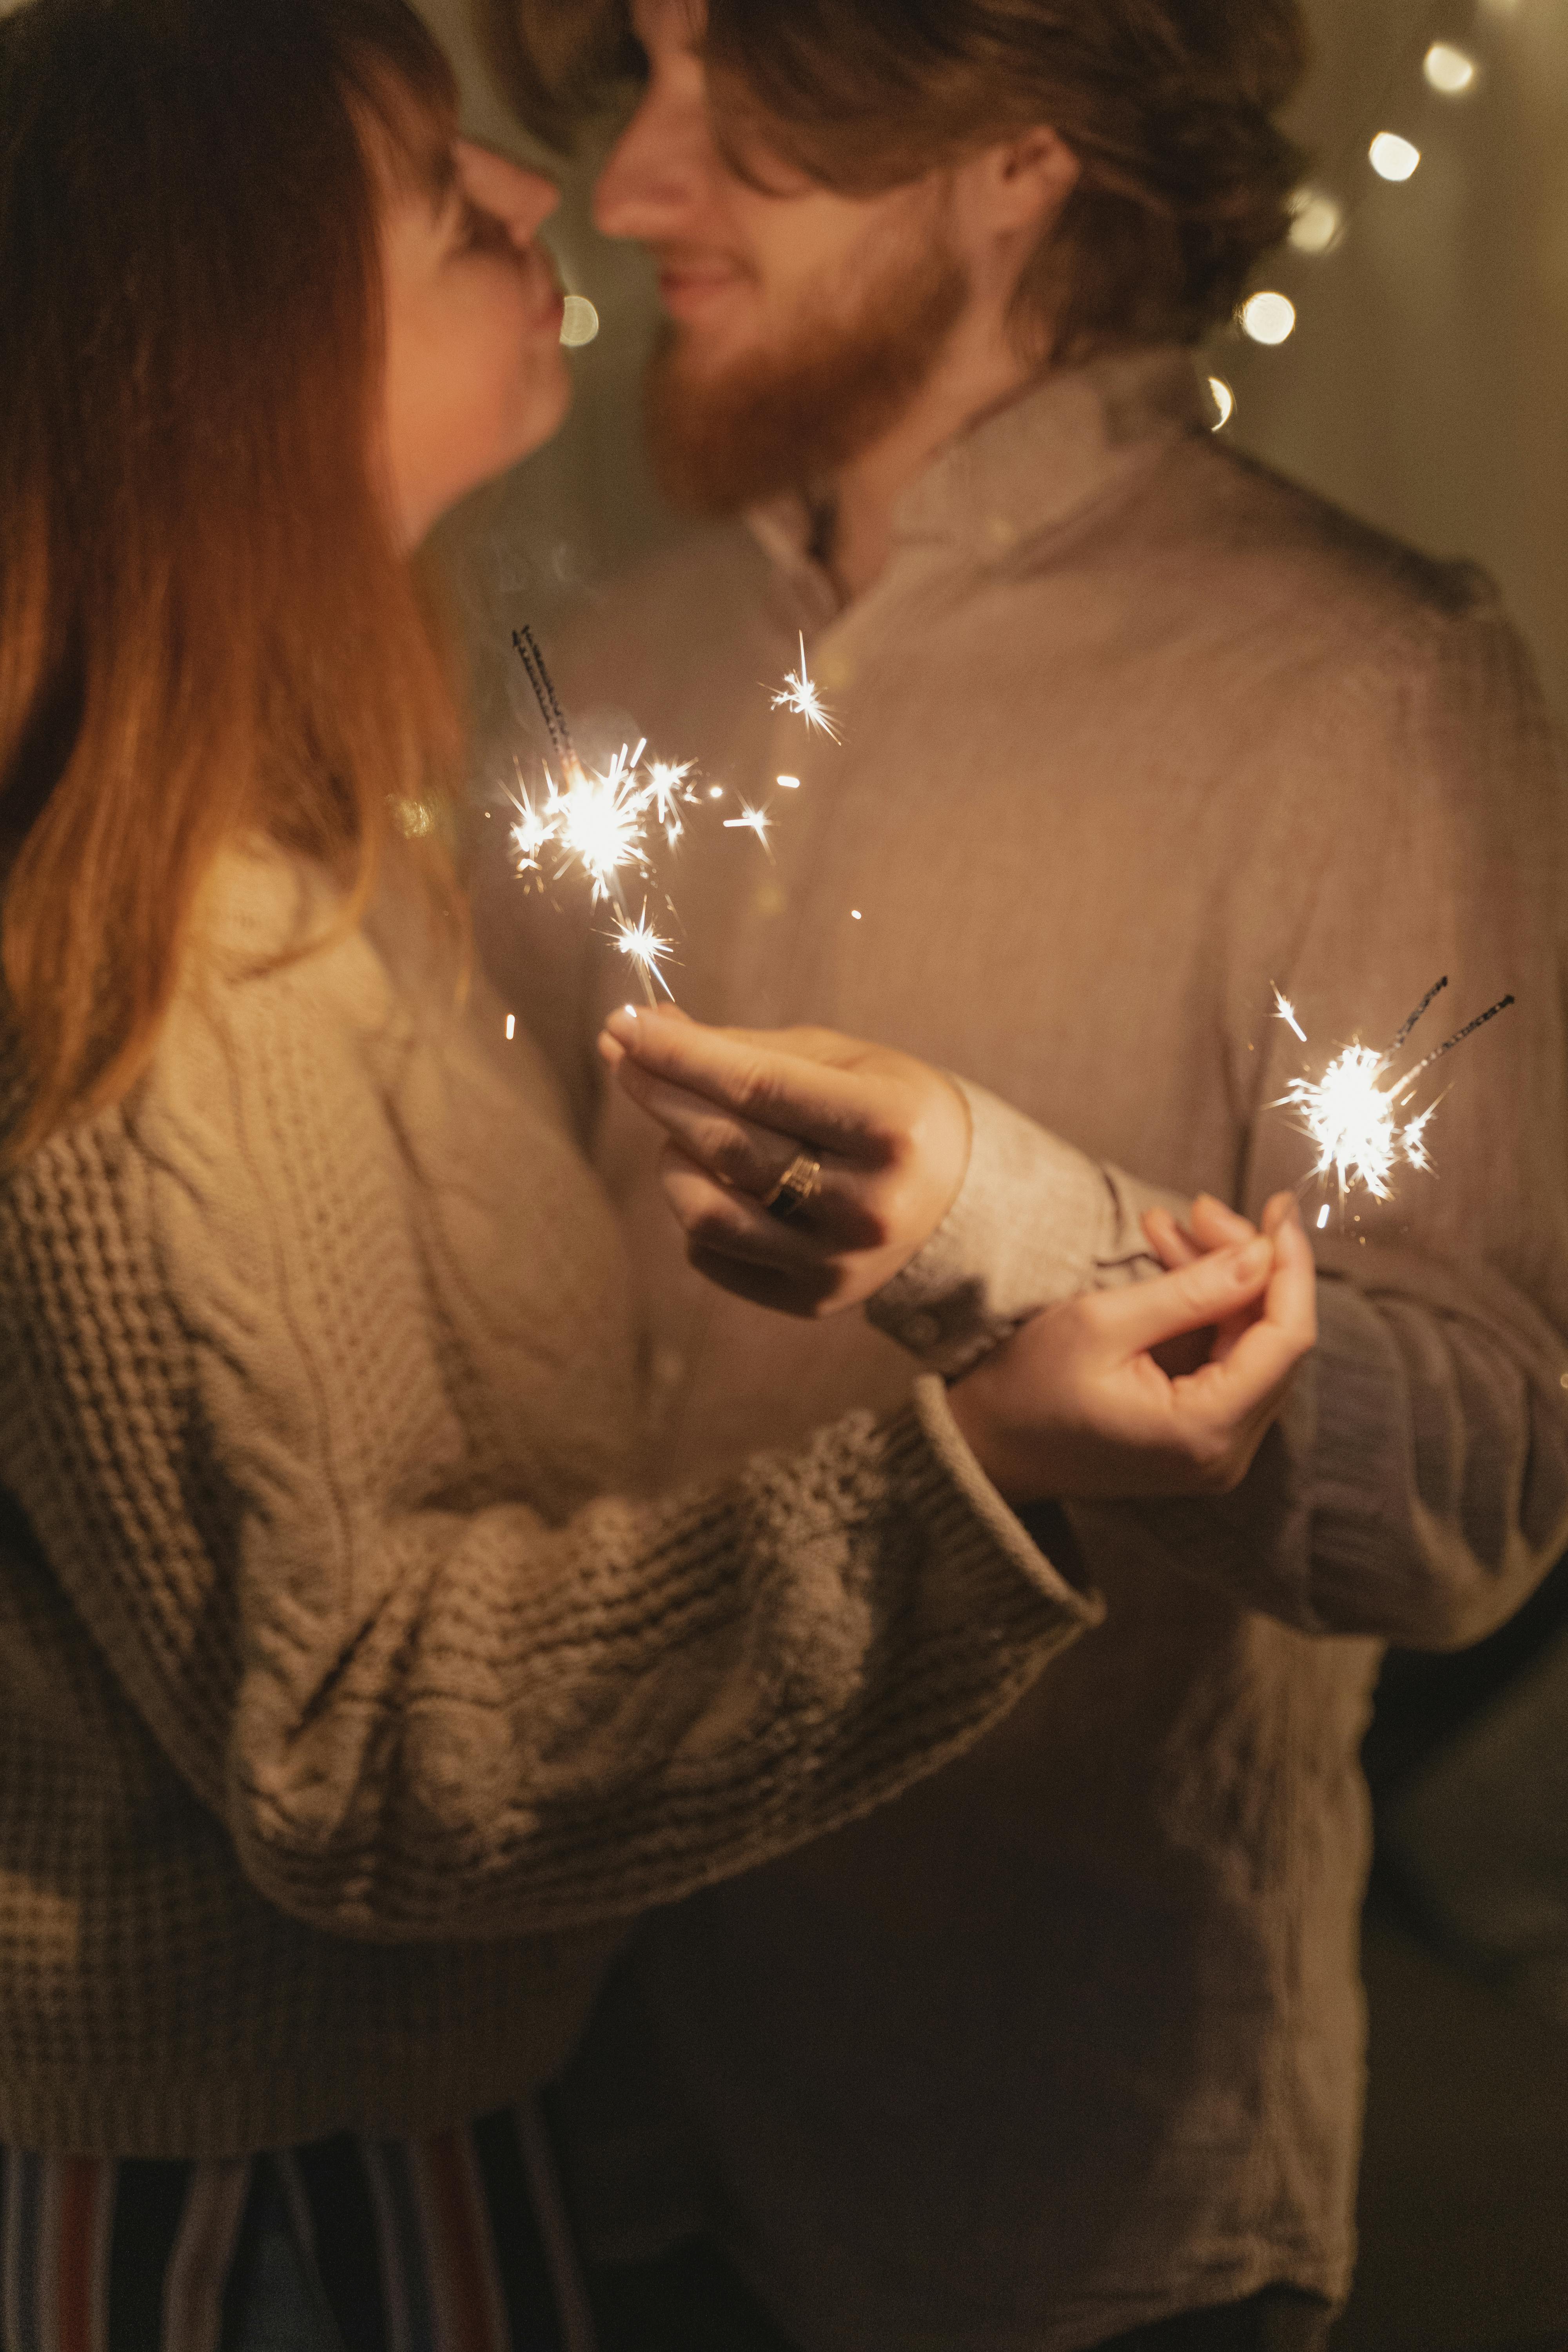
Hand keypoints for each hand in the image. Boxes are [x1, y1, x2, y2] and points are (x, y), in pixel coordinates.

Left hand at [598, 1004, 971, 1315]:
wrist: (959, 1199)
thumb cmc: (887, 1108)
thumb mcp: (840, 1061)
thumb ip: (745, 1049)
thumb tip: (648, 1029)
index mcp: (890, 1128)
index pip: (756, 1085)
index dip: (679, 1054)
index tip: (625, 1024)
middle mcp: (867, 1205)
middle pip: (726, 1146)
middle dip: (659, 1091)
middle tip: (622, 1054)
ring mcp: (838, 1263)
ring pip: (706, 1213)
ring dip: (671, 1158)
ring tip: (683, 1131)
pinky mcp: (812, 1300)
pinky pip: (712, 1255)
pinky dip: (696, 1208)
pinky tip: (715, 1180)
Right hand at [946, 1194, 1315, 1503]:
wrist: (986, 1447)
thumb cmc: (1029, 1389)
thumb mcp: (1103, 1322)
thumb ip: (1193, 1289)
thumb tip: (1263, 1253)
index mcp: (1205, 1431)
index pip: (1286, 1340)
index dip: (1289, 1266)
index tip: (1278, 1207)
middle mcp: (1225, 1453)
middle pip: (1271, 1340)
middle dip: (1244, 1265)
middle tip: (1199, 1209)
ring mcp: (1215, 1451)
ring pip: (1249, 1345)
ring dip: (1219, 1280)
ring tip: (1167, 1227)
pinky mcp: (1199, 1437)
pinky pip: (1224, 1361)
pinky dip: (1204, 1310)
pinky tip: (1171, 1262)